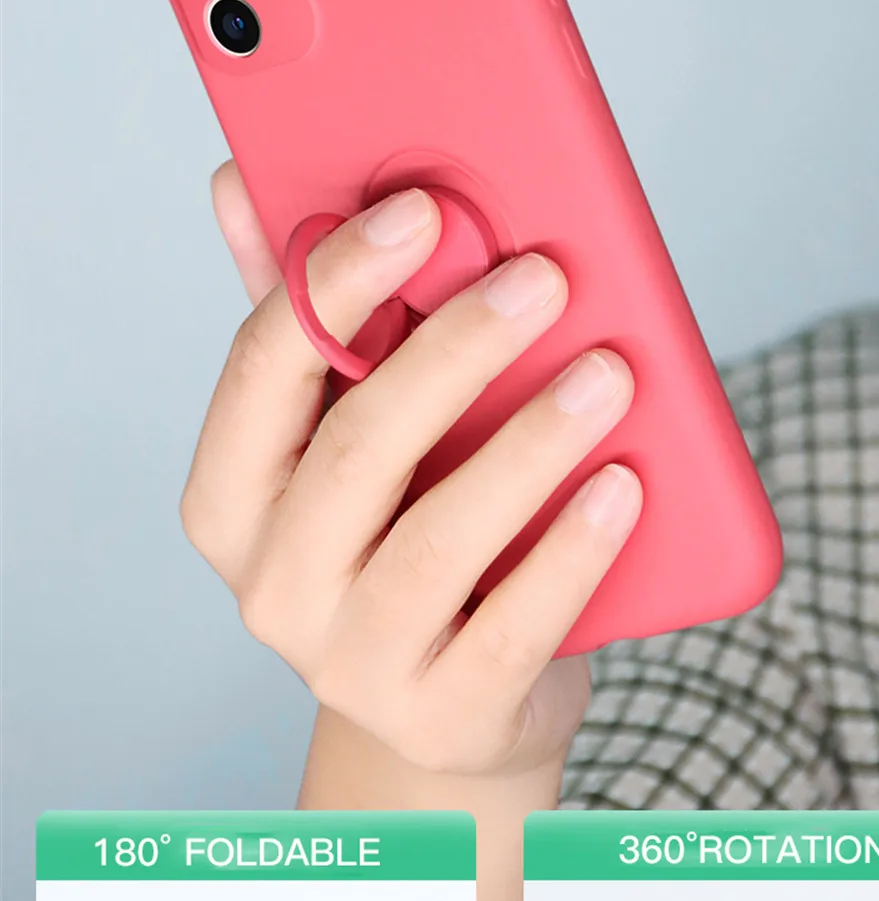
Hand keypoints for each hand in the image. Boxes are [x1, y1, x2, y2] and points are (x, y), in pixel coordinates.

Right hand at [181, 165, 641, 776]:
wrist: (454, 705)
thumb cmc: (403, 528)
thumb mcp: (348, 430)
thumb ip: (310, 315)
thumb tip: (238, 182)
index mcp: (232, 495)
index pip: (265, 368)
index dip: (338, 281)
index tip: (423, 208)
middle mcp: (274, 586)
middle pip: (359, 449)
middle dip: (454, 351)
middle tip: (544, 278)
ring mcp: (352, 663)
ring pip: (436, 541)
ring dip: (529, 446)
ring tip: (610, 374)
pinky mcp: (444, 718)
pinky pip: (512, 630)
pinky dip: (571, 552)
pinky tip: (623, 487)